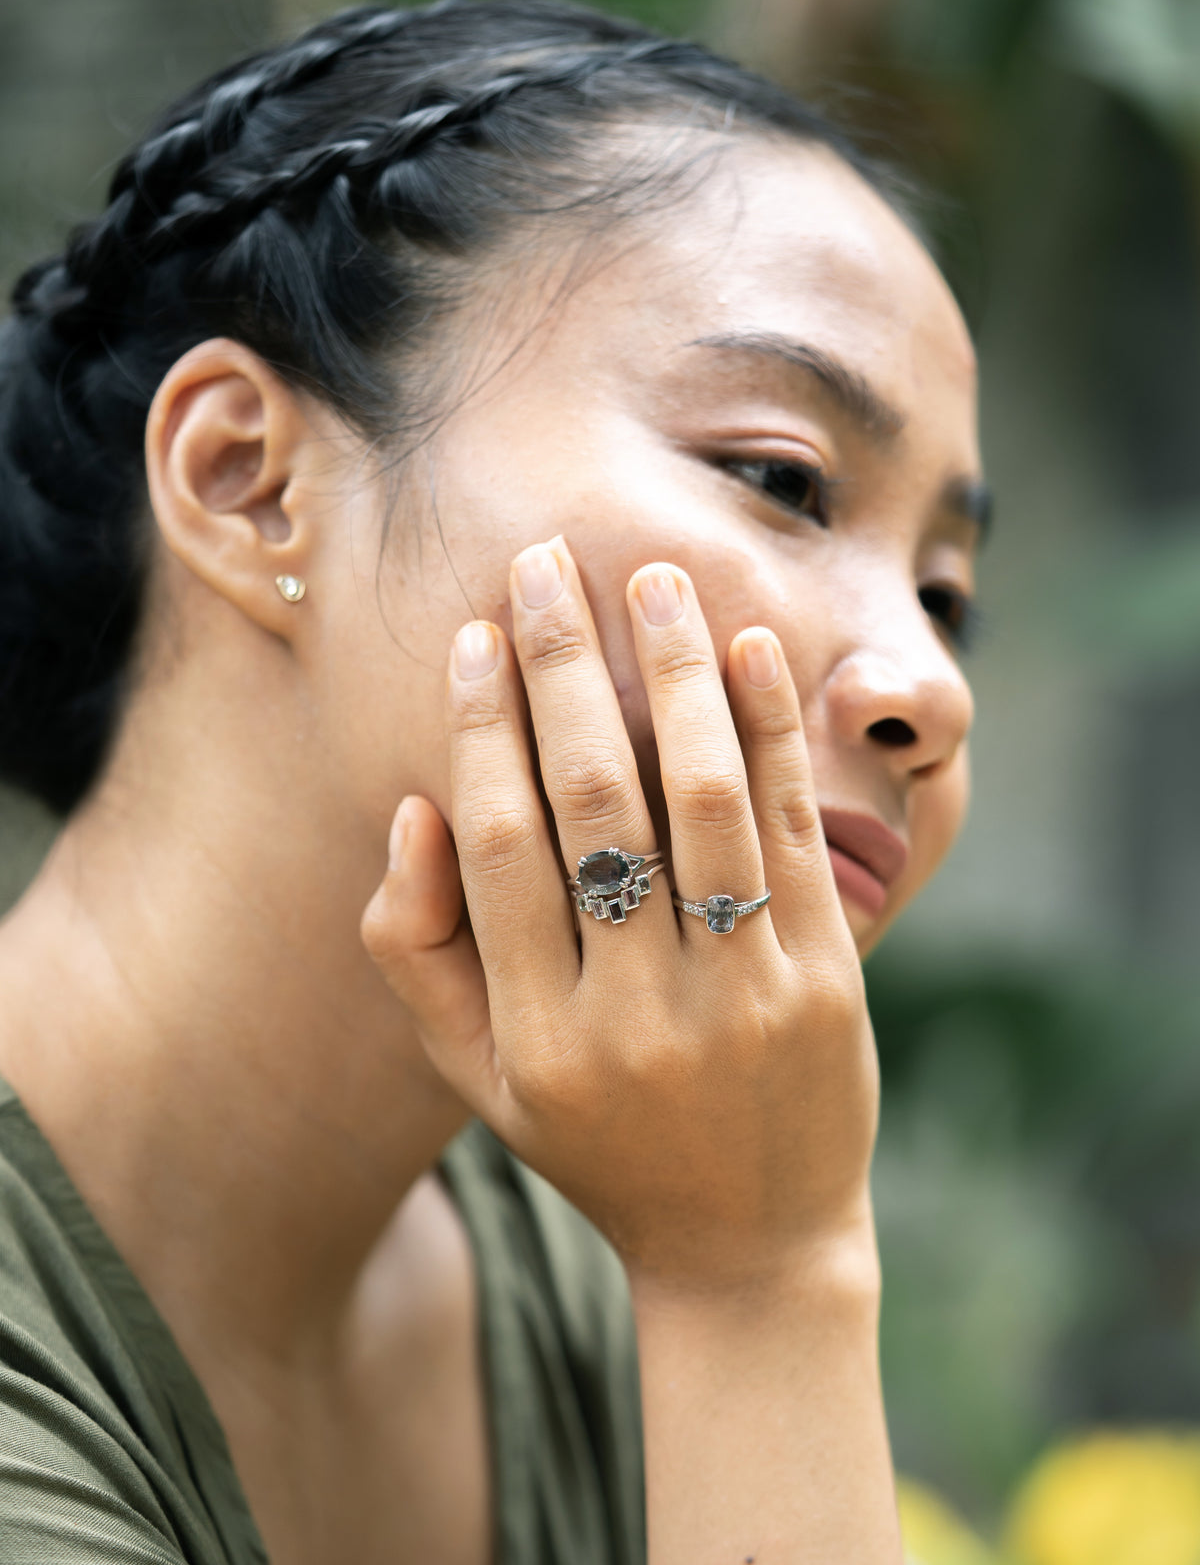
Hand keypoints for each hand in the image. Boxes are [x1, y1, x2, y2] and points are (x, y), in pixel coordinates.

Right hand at [362, 536, 878, 1288]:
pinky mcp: (824, 979)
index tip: (475, 636)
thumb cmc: (598, 1143)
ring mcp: (740, 994)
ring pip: (698, 799)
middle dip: (564, 667)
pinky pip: (787, 832)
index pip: (499, 844)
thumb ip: (420, 953)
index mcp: (537, 1033)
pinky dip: (767, 731)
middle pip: (592, 802)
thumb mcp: (479, 1078)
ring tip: (653, 577)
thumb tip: (416, 809)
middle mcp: (635, 1010)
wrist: (749, 1244)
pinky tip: (747, 648)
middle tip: (547, 563)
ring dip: (673, 674)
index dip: (482, 727)